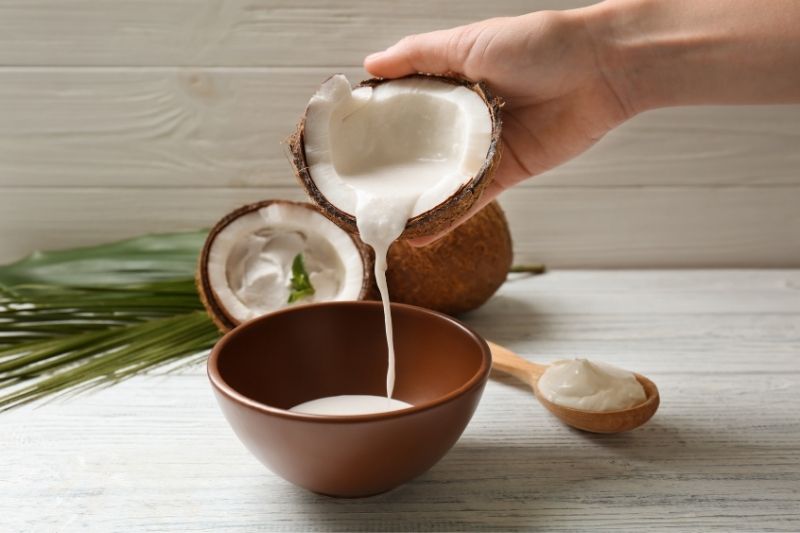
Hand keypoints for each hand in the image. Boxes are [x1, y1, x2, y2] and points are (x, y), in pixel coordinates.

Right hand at [365, 10, 631, 242]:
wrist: (599, 68)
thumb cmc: (536, 44)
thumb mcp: (467, 42)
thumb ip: (418, 56)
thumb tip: (369, 65)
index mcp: (450, 84)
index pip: (404, 109)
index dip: (377, 126)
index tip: (348, 145)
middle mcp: (463, 120)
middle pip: (420, 151)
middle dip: (392, 172)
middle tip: (358, 193)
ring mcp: (484, 149)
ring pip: (443, 181)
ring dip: (416, 202)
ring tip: (382, 222)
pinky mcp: (508, 173)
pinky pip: (473, 199)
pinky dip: (449, 217)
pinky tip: (420, 232)